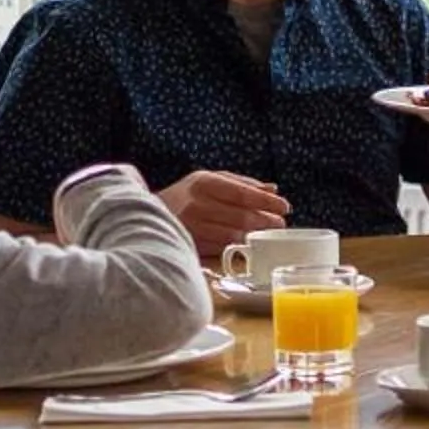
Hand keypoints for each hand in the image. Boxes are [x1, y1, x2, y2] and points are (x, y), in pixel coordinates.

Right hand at [160, 170, 289, 258]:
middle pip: (241, 216)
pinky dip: (238, 246)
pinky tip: (248, 244)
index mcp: (204, 183)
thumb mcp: (209, 180)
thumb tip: (273, 189)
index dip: (266, 201)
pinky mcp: (190, 245)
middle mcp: (197, 204)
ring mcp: (192, 226)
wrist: (144, 215)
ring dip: (255, 236)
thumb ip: (241, 183)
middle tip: (281, 224)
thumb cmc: (185, 196)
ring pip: (233, 234)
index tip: (284, 206)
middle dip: (266, 221)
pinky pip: (221, 247)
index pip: (242, 193)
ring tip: (268, 235)